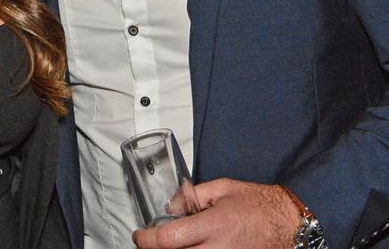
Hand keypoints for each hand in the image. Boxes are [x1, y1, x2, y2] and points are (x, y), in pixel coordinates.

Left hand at [132, 178, 299, 248]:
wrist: (290, 224)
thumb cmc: (258, 205)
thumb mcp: (222, 188)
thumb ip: (192, 195)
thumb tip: (171, 206)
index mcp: (213, 226)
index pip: (168, 240)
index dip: (146, 240)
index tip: (140, 235)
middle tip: (151, 242)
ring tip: (175, 243)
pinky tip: (192, 248)